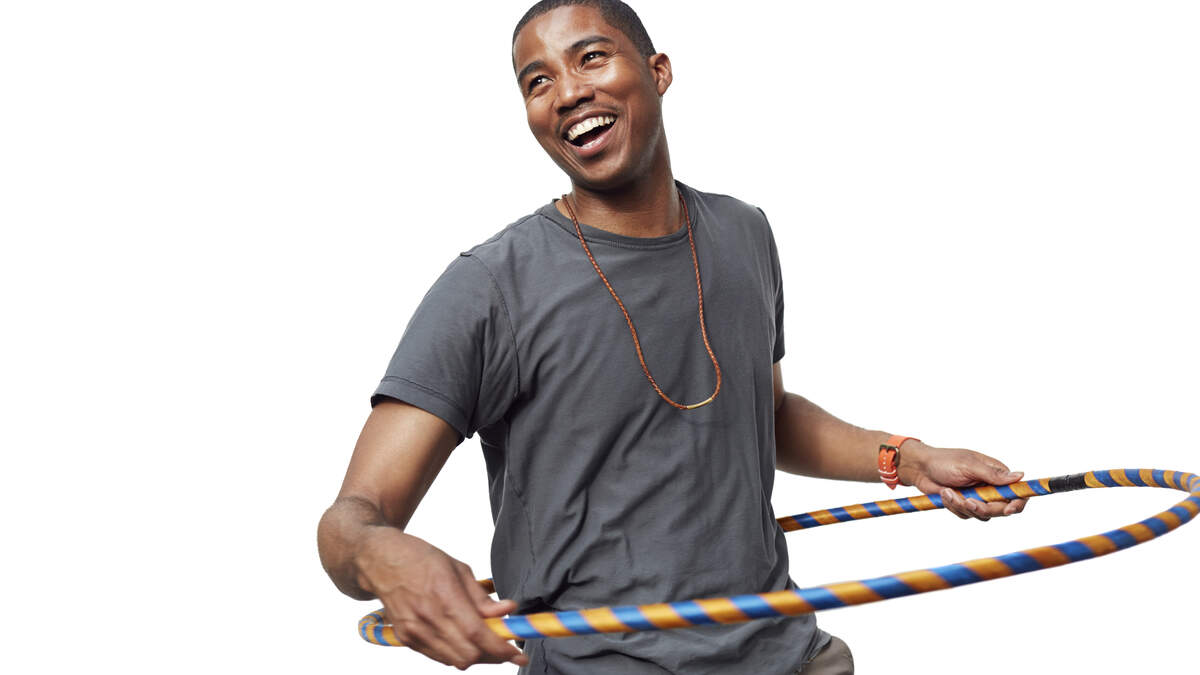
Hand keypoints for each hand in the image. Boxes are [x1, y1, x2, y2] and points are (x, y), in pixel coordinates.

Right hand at [356, 528, 528, 669]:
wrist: (378, 561)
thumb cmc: (418, 558)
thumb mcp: (457, 568)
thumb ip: (482, 597)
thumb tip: (507, 611)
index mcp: (444, 595)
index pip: (477, 634)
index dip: (501, 648)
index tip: (518, 653)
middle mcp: (427, 617)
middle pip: (468, 655)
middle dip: (492, 655)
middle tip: (504, 644)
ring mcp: (414, 631)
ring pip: (454, 661)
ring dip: (474, 655)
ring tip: (484, 640)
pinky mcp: (405, 638)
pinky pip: (438, 657)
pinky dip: (455, 653)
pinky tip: (461, 638)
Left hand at [897, 442, 1027, 520]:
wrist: (920, 468)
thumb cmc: (944, 461)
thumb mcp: (969, 466)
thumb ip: (993, 474)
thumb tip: (1020, 476)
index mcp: (996, 473)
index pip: (1017, 492)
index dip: (1017, 503)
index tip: (1009, 509)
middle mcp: (990, 486)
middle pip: (1001, 509)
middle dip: (983, 508)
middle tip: (968, 501)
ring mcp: (978, 497)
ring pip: (982, 515)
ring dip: (963, 506)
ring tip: (948, 491)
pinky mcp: (965, 504)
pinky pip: (966, 515)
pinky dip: (954, 507)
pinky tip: (944, 494)